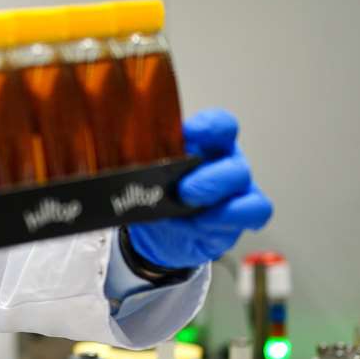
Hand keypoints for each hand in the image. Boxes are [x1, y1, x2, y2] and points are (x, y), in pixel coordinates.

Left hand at [127, 109, 272, 269]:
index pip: (219, 125)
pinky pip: (254, 211)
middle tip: (183, 191)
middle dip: (208, 177)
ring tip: (192, 212)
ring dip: (218, 199)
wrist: (162, 233)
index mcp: (203, 143)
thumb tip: (105, 158)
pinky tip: (204, 225)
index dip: (210, 127)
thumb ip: (140, 163)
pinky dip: (229, 218)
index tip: (192, 134)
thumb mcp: (146, 175)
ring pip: (244, 184)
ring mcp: (237, 187)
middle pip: (232, 160)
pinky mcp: (243, 212)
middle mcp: (224, 161)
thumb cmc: (159, 194)